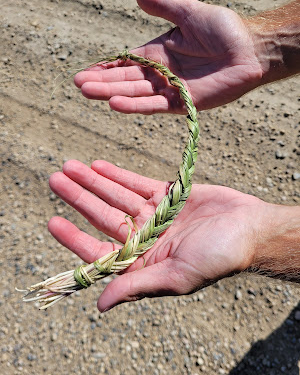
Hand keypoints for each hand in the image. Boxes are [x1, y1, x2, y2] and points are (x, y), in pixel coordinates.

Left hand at [48, 159, 269, 311]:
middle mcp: (143, 238)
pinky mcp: (167, 194)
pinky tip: (98, 165)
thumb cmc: (218, 257)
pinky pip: (136, 183)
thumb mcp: (176, 276)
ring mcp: (154, 214)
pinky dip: (117, 175)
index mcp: (142, 262)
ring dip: (93, 181)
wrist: (250, 229)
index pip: (99, 250)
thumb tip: (100, 305)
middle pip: (102, 216)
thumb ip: (137, 285)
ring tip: (70, 166)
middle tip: (55, 178)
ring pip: (115, 195)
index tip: (52, 221)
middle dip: (79, 197)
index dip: (74, 238)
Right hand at [74, 0, 262, 113]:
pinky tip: (116, 104)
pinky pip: (156, 104)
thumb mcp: (187, 12)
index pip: (125, 63)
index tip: (84, 73)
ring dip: (113, 94)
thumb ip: (163, 6)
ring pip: (136, 93)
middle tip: (80, 85)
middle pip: (126, 80)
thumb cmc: (223, 29)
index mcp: (158, 54)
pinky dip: (136, 105)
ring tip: (89, 93)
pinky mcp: (183, 102)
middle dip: (103, 83)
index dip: (106, 68)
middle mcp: (161, 74)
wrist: (250, 49)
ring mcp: (171, 90)